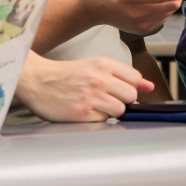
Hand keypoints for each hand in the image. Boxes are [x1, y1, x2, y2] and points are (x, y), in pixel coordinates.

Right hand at [15, 54, 151, 121]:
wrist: (35, 80)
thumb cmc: (65, 74)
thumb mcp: (94, 66)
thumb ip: (122, 75)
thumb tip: (149, 86)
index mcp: (103, 64)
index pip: (135, 79)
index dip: (130, 87)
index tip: (120, 89)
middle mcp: (98, 79)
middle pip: (131, 96)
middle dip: (122, 100)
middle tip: (106, 98)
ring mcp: (90, 97)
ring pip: (120, 110)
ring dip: (110, 111)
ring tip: (95, 105)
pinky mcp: (81, 113)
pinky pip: (103, 121)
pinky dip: (97, 119)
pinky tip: (84, 111)